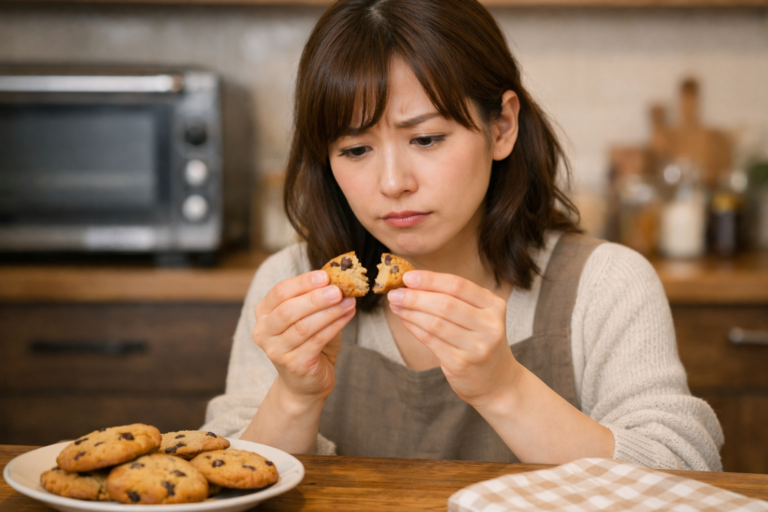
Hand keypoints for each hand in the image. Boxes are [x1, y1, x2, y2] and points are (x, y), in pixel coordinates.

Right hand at [252, 270, 355, 403]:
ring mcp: (276, 350)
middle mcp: (264, 332)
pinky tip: (348, 315)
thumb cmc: (308, 344)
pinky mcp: (294, 364)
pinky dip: (335, 326)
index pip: (280, 292)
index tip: (325, 275)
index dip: (303, 282)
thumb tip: (336, 278)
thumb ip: (314, 298)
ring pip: (304, 326)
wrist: (306, 383)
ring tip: (349, 301)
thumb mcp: (307, 316)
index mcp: (263, 314)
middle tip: (338, 290)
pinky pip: (317, 341)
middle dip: (315, 298)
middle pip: (288, 310)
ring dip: (330, 312)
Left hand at [387, 271, 520, 407]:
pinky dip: (414, 328)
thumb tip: (413, 283)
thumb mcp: (479, 317)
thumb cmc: (480, 341)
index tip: (407, 276)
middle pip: (445, 304)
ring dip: (410, 312)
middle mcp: (489, 325)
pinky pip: (431, 341)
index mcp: (494, 306)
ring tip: (395, 304)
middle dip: (415, 296)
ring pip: (435, 323)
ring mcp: (477, 346)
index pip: (458, 285)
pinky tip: (405, 319)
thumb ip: (454, 299)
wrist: (497, 382)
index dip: (430, 279)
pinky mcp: (462, 363)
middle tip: (394, 292)